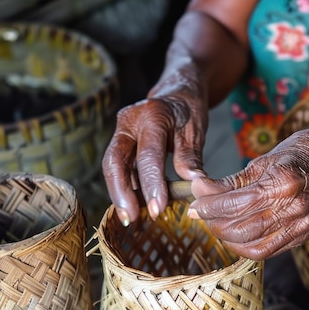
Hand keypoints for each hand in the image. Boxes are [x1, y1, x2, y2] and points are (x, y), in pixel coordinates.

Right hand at [102, 64, 207, 225]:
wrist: (177, 91)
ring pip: (113, 167)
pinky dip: (127, 187)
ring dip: (120, 194)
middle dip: (120, 193)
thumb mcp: (195, 129)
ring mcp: (121, 132)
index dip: (151, 185)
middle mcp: (129, 122)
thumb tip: (192, 183)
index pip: (148, 156)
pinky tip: (135, 206)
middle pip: (115, 162)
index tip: (158, 210)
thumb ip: (190, 156)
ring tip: (131, 218)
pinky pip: (120, 168)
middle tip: (130, 219)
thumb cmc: (188, 109)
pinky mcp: (121, 143)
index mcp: (151, 115)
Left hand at [188, 128, 308, 260]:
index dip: (210, 206)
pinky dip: (244, 246)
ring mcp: (300, 226)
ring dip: (226, 237)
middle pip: (241, 228)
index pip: (236, 203)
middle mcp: (294, 208)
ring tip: (215, 223)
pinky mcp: (302, 236)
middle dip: (214, 222)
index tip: (194, 202)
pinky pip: (267, 251)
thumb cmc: (299, 153)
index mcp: (283, 183)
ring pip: (252, 245)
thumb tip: (200, 191)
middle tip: (201, 213)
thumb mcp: (263, 160)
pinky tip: (234, 235)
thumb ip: (231, 181)